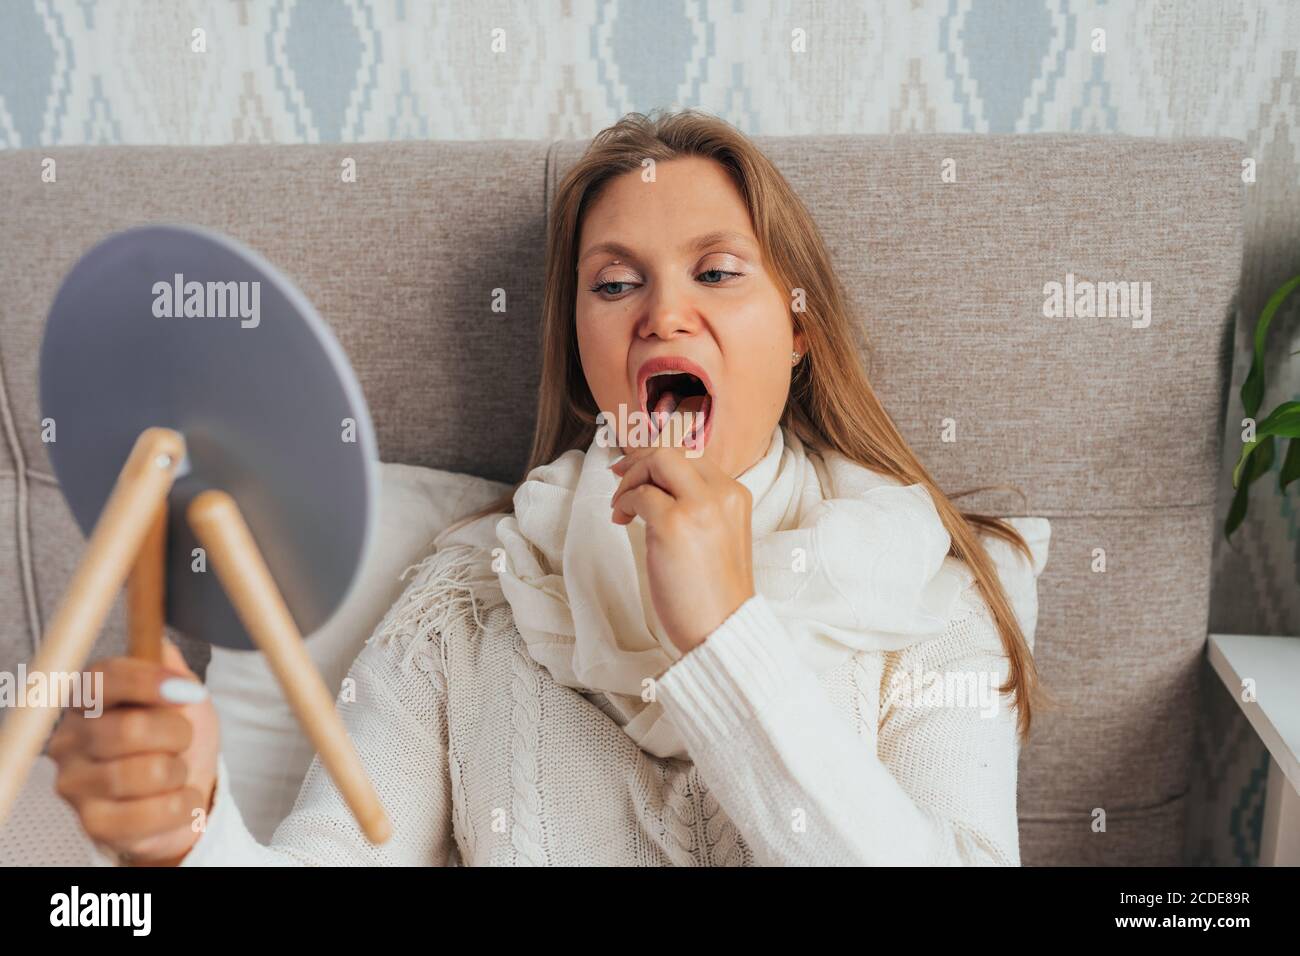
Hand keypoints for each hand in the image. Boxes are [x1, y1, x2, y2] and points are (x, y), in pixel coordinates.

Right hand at [48, 636, 219, 865]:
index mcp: (88, 699)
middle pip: (129, 729)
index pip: (103, 679)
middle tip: (182, 739)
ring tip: (175, 772)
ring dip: (180, 772)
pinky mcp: (92, 823)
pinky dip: (182, 803)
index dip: (147, 681)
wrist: (183, 796)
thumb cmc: (177, 743)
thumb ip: (170, 667)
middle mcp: (70, 738)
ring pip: (146, 772)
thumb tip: (161, 647)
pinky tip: (176, 799)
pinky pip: (153, 811)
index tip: (186, 689)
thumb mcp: (183, 698)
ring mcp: (75, 783)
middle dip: (177, 734)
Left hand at [610, 443, 754, 652]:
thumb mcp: (717, 536)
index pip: (693, 456)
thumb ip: (698, 507)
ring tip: (621, 507)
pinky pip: (640, 494)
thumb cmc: (714, 592)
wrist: (723, 628)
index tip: (637, 473)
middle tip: (619, 481)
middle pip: (673, 451)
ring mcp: (700, 506)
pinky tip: (623, 521)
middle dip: (639, 461)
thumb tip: (656, 485)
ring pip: (658, 460)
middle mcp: (722, 493)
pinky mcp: (674, 524)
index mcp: (735, 495)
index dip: (658, 460)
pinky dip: (624, 502)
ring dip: (630, 479)